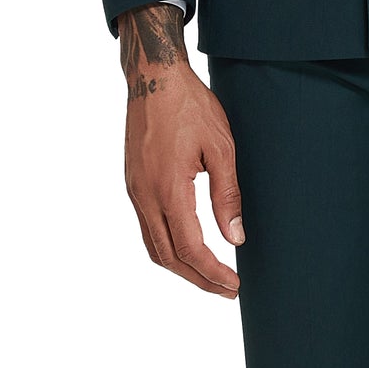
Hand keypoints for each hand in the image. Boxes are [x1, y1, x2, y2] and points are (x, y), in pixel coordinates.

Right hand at [116, 4, 243, 296]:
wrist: (154, 78)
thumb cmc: (190, 106)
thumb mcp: (221, 147)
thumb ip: (227, 194)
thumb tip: (235, 237)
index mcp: (168, 188)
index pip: (189, 247)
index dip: (212, 273)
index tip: (234, 285)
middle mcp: (145, 195)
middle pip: (168, 256)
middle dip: (198, 279)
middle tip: (227, 289)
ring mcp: (135, 191)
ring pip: (153, 246)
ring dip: (180, 268)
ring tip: (210, 276)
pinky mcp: (133, 184)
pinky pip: (146, 228)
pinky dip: (167, 248)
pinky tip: (187, 249)